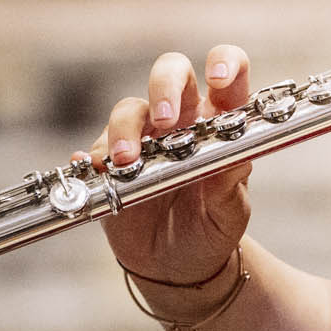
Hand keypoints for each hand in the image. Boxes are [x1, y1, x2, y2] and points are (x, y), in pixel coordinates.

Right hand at [80, 46, 254, 287]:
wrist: (178, 268)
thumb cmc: (212, 229)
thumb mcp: (229, 211)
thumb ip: (230, 182)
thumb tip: (234, 157)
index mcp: (221, 122)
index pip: (230, 73)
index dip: (225, 62)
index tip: (218, 76)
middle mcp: (182, 120)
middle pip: (171, 74)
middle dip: (164, 86)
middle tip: (165, 119)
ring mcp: (145, 138)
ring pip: (129, 110)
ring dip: (124, 130)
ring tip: (125, 162)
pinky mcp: (113, 162)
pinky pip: (98, 148)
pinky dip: (95, 157)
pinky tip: (98, 171)